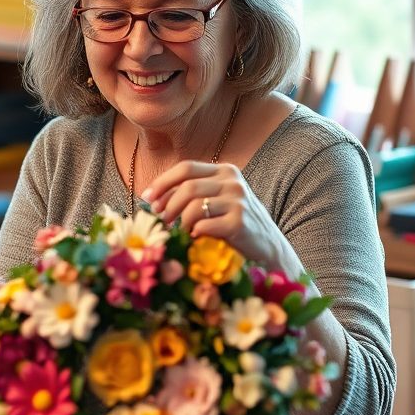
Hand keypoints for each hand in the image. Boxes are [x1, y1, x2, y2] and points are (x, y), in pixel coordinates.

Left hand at [141, 161, 283, 265]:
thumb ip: (192, 193)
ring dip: (180, 221)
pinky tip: (195, 238)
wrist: (267, 246)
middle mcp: (233, 182)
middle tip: (160, 219)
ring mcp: (238, 201)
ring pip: (194, 206)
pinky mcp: (240, 222)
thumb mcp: (217, 200)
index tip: (147, 197)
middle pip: (188, 186)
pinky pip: (204, 225)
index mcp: (225, 171)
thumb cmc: (234, 223)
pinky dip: (194, 233)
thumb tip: (152, 198)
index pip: (186, 167)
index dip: (163, 182)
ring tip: (179, 231)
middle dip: (168, 204)